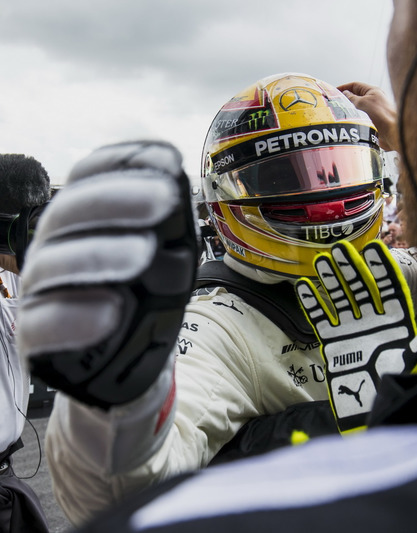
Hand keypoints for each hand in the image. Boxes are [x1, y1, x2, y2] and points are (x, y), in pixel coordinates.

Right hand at [18, 140, 197, 408]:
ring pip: (54, 264)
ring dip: (101, 254)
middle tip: (164, 200)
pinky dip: (75, 317)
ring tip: (145, 254)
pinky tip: (111, 312)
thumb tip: (175, 186)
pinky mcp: (36, 336)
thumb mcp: (172, 254)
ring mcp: (42, 289)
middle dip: (117, 201)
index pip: (91, 177)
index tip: (167, 160)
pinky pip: (43, 323)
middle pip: (69, 212)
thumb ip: (171, 224)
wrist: (131, 359)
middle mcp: (57, 244)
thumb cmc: (148, 294)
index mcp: (87, 216)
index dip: (125, 164)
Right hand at [295, 240, 416, 432]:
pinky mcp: (335, 344)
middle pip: (362, 287)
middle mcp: (375, 321)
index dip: (381, 267)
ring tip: (322, 259)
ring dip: (332, 279)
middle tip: (340, 246)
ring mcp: (353, 330)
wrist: (378, 409)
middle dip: (352, 267)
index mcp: (398, 320)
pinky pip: (322, 319)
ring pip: (341, 298)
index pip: (389, 287)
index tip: (374, 247)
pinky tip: (305, 286)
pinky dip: (314, 303)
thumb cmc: (406, 382)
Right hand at [338, 82, 398, 151]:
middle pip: (356, 98)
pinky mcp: (375, 122)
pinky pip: (362, 120)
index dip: (344, 87)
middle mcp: (374, 100)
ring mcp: (375, 112)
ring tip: (340, 116)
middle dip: (346, 101)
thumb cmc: (381, 115)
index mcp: (373, 91)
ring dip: (350, 112)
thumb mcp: (362, 103)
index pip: (355, 85)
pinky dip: (355, 121)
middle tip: (335, 105)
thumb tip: (345, 94)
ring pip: (358, 110)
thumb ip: (351, 98)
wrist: (393, 132)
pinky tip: (349, 124)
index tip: (334, 91)